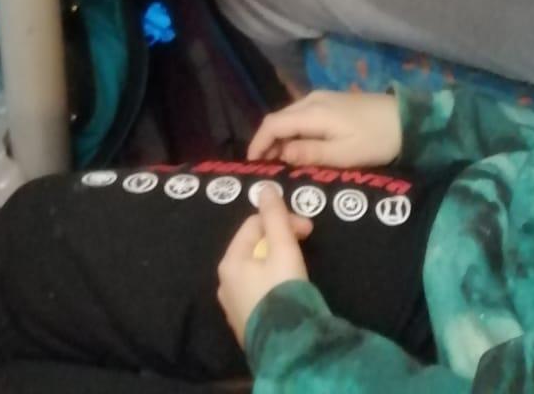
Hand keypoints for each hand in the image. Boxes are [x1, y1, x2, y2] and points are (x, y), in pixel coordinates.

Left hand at [217, 183, 313, 349]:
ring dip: (278, 260)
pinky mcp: (246, 323)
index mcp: (231, 260)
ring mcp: (233, 305)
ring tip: (299, 267)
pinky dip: (273, 282)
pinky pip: (258, 291)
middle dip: (281, 239)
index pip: (254, 224)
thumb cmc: (283, 291)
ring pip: (256, 269)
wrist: (286, 347)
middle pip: (254, 246)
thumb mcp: (283, 248)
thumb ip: (274, 216)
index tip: (308, 230)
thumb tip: (263, 187)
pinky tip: (288, 290)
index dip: (283, 220)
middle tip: (306, 245)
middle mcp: (225, 282)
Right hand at [247, 89, 402, 169]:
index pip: (273, 124)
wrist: (406, 119)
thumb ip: (310, 154)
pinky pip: (302, 116)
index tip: (251, 166)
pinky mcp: (331, 102)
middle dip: (267, 142)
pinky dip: (293, 131)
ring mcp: (322, 98)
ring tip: (278, 163)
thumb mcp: (344, 155)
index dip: (258, 143)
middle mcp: (312, 100)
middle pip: (279, 118)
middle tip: (264, 170)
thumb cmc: (376, 140)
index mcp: (313, 112)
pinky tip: (297, 148)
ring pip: (290, 117)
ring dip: (280, 137)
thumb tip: (282, 154)